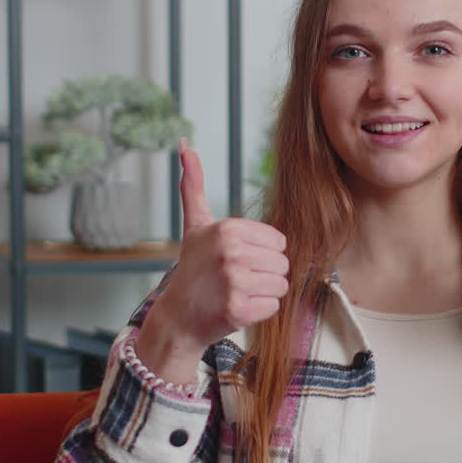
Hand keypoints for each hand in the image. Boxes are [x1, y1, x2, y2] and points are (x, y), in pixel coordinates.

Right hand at [147, 139, 289, 350]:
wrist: (178, 317)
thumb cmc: (192, 269)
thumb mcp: (195, 224)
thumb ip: (194, 185)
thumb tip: (184, 145)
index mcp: (227, 228)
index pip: (279, 241)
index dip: (262, 253)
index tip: (236, 259)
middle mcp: (231, 252)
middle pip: (283, 262)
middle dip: (265, 273)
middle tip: (236, 279)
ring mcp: (235, 282)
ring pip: (281, 284)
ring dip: (264, 292)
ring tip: (237, 292)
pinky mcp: (239, 310)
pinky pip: (274, 306)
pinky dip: (259, 311)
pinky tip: (237, 308)